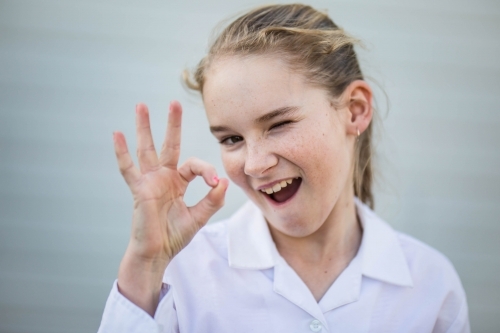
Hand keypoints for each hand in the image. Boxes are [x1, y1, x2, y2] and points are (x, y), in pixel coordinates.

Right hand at [113, 101, 227, 314]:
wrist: (157, 253)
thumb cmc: (175, 236)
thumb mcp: (199, 217)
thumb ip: (212, 200)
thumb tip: (222, 181)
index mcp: (178, 181)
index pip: (194, 165)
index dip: (206, 171)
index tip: (214, 184)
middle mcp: (163, 177)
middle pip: (168, 145)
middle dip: (172, 124)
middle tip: (174, 103)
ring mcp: (149, 181)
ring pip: (146, 149)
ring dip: (144, 128)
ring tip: (141, 105)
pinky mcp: (139, 190)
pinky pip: (128, 169)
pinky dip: (122, 152)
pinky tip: (117, 134)